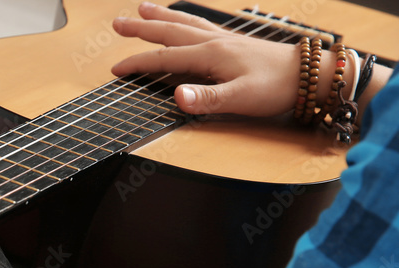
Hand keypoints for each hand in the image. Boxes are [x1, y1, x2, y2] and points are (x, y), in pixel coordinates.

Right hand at [111, 2, 299, 116]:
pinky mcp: (234, 43)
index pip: (164, 59)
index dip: (138, 64)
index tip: (116, 69)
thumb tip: (176, 97)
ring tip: (143, 8)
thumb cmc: (276, 88)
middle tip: (117, 23)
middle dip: (141, 28)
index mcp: (210, 55)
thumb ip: (206, 98)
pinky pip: (201, 26)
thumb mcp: (239, 99)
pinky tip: (184, 22)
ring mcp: (225, 40)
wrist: (310, 75)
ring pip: (185, 24)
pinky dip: (185, 21)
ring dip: (162, 16)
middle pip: (170, 32)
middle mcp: (214, 42)